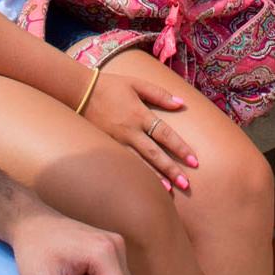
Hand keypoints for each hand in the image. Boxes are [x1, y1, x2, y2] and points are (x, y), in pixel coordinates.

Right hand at [80, 71, 196, 191]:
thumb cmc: (110, 86)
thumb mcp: (136, 84)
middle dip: (171, 169)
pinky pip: (123, 163)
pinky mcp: (106, 146)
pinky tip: (142, 185)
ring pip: (138, 163)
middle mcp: (130, 131)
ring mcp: (116, 141)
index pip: (165, 134)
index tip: (195, 161)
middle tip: (186, 184)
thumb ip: (159, 94)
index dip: (180, 148)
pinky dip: (134, 175)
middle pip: (154, 154)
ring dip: (154, 177)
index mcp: (140, 114)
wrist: (79, 92)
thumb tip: (181, 103)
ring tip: (169, 191)